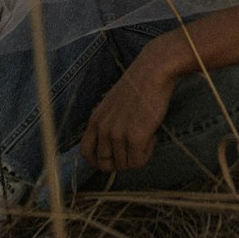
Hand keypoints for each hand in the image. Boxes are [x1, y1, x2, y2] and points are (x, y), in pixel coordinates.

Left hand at [79, 49, 174, 171]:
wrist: (153, 72)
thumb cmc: (138, 86)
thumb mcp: (112, 105)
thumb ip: (108, 124)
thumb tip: (114, 148)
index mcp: (95, 120)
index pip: (85, 152)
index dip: (97, 161)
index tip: (112, 160)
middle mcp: (103, 129)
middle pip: (104, 164)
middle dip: (121, 163)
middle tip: (134, 150)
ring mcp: (118, 134)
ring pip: (124, 165)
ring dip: (137, 156)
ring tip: (147, 136)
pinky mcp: (135, 138)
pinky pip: (138, 162)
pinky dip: (147, 155)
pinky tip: (153, 137)